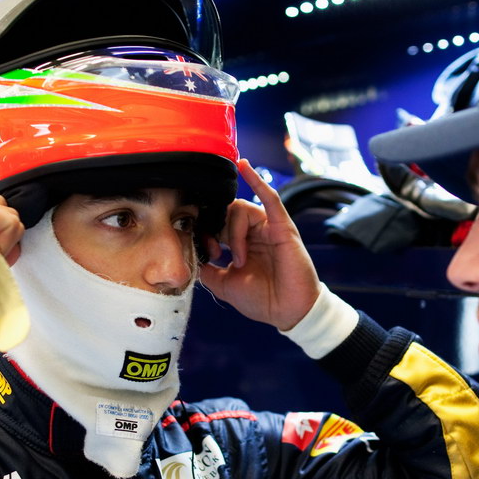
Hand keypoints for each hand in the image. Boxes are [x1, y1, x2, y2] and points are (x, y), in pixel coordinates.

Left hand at [200, 159, 320, 329]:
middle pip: (226, 212)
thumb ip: (206, 269)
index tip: (206, 253)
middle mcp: (253, 233)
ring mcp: (268, 228)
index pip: (217, 223)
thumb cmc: (262, 300)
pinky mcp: (282, 227)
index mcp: (240, 244)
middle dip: (216, 229)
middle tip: (215, 251)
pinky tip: (245, 167)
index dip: (206, 232)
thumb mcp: (224, 285)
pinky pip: (269, 198)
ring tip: (240, 260)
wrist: (288, 312)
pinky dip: (257, 181)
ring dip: (234, 234)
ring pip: (241, 210)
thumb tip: (190, 255)